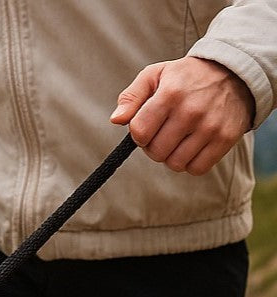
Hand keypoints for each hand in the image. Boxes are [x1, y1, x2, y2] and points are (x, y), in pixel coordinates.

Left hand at [111, 56, 253, 175]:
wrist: (235, 71)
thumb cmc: (186, 77)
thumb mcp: (156, 75)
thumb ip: (131, 96)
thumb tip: (116, 119)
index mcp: (171, 93)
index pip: (140, 132)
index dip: (139, 133)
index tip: (148, 126)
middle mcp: (191, 110)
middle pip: (156, 152)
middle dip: (154, 146)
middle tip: (164, 132)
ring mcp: (210, 126)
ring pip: (175, 164)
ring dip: (172, 156)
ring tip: (179, 138)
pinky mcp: (225, 138)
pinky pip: (197, 169)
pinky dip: (191, 163)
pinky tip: (193, 147)